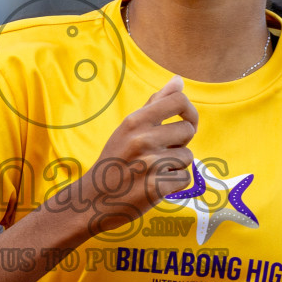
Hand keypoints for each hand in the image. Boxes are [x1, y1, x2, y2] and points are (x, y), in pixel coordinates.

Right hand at [55, 75, 197, 235]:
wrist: (92, 200)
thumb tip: (178, 80)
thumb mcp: (127, 129)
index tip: (186, 121)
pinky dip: (174, 184)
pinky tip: (155, 185)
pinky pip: (185, 178)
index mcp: (135, 121)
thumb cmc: (114, 161)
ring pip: (188, 156)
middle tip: (160, 153)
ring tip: (153, 170)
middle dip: (180, 142)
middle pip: (188, 129)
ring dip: (176, 165)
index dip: (189, 111)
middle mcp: (143, 139)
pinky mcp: (157, 188)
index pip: (178, 101)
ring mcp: (150, 164)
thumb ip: (155, 104)